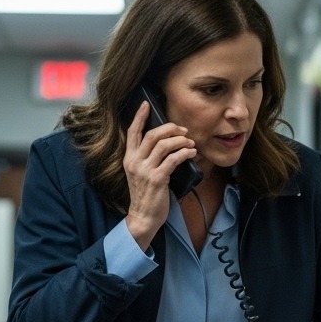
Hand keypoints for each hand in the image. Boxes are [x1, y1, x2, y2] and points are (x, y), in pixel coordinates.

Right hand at [123, 101, 197, 249]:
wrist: (143, 217)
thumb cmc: (146, 195)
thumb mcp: (141, 174)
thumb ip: (147, 158)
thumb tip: (166, 143)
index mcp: (129, 158)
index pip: (132, 132)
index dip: (139, 116)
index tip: (146, 104)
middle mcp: (135, 162)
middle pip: (152, 135)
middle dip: (171, 128)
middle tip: (183, 130)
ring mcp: (145, 170)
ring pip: (164, 145)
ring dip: (181, 141)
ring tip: (190, 144)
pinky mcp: (157, 179)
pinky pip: (173, 159)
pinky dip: (184, 153)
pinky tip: (191, 153)